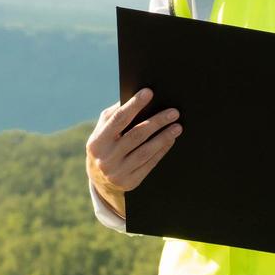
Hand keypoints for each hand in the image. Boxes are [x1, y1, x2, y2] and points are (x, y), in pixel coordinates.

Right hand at [85, 88, 181, 218]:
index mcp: (97, 142)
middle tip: (173, 112)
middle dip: (157, 122)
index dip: (134, 105)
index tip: (149, 92)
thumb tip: (139, 97)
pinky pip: (150, 164)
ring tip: (177, 126)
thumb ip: (116, 113)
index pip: (118, 119)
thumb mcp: (104, 128)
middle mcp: (105, 159)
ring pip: (145, 152)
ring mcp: (117, 173)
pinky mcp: (129, 182)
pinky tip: (171, 140)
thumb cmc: (107, 142)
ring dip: (164, 137)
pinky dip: (162, 150)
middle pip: (136, 136)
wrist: (99, 176)